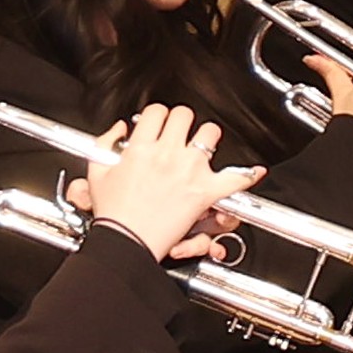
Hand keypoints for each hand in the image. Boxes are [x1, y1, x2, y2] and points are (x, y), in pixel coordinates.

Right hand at [74, 106, 242, 258]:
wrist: (127, 240)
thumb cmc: (114, 212)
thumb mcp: (97, 172)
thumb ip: (104, 143)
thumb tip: (118, 128)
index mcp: (141, 148)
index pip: (158, 112)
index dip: (158, 115)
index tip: (159, 123)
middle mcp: (168, 154)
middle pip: (184, 116)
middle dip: (181, 121)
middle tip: (179, 132)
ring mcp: (190, 171)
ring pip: (210, 133)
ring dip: (206, 137)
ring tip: (201, 145)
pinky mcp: (205, 191)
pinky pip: (235, 179)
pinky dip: (247, 176)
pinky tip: (254, 171)